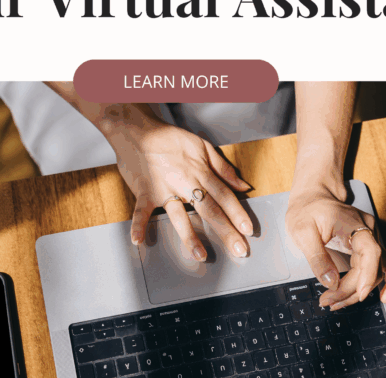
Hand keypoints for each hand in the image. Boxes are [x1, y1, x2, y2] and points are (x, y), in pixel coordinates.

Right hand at [115, 121, 253, 260]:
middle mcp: (185, 182)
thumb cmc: (170, 138)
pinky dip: (138, 225)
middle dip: (225, 231)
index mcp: (200, 171)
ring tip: (200, 255)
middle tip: (238, 250)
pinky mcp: (145, 191)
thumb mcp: (202, 146)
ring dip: (190, 236)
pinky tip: (138, 240)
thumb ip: (223, 168)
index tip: (248, 230)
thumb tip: (243, 186)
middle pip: (209, 210)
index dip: (238, 213)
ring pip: (179, 215)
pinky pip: (140, 210)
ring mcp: (164, 188)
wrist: (138, 130)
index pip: (224, 196)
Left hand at [285, 183, 385, 307]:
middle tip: (328, 302)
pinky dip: (383, 282)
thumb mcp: (302, 232)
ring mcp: (371, 237)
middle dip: (352, 290)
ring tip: (338, 303)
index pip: (371, 252)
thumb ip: (317, 257)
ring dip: (361, 290)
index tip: (358, 294)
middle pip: (372, 267)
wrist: (312, 196)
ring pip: (378, 270)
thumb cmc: (306, 210)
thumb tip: (331, 283)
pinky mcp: (368, 244)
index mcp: (353, 223)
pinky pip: (382, 265)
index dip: (368, 275)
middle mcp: (368, 230)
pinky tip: (383, 297)